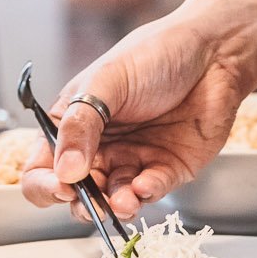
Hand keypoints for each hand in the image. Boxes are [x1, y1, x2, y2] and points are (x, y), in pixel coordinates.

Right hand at [19, 17, 251, 219]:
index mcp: (74, 123)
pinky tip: (145, 185)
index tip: (61, 187)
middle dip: (83, 206)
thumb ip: (81, 124)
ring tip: (124, 201)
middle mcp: (100, 147)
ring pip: (114, 200)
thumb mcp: (107, 80)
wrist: (213, 51)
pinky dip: (146, 193)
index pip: (42, 167)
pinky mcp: (167, 168)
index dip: (45, 184)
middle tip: (93, 206)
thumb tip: (64, 171)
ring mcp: (134, 159)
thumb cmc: (155, 53)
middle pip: (78, 193)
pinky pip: (151, 191)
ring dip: (116, 206)